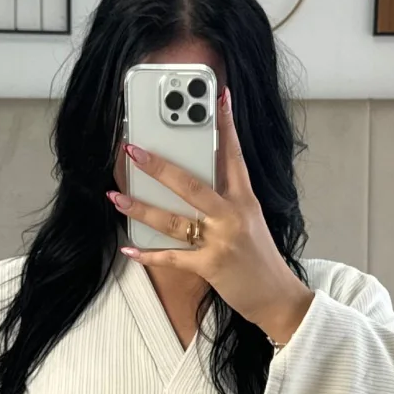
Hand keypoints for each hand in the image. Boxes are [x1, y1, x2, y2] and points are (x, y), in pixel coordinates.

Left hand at [108, 86, 314, 344]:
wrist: (277, 296)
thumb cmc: (258, 258)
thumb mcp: (249, 221)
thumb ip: (226, 202)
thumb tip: (193, 186)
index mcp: (245, 199)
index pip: (234, 155)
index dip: (225, 125)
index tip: (217, 96)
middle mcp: (233, 214)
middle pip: (191, 184)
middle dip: (159, 166)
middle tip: (133, 150)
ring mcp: (221, 240)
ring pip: (173, 219)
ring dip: (140, 209)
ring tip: (116, 196)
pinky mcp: (210, 265)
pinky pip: (172, 258)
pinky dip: (148, 255)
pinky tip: (128, 249)